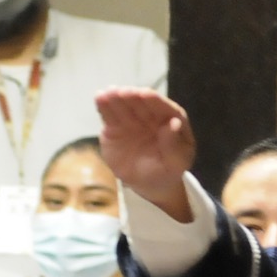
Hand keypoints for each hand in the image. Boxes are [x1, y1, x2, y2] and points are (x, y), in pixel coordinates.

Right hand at [95, 87, 197, 217]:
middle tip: (124, 92)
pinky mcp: (115, 126)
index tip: (146, 94)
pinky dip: (104, 106)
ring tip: (109, 93)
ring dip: (116, 97)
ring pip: (124, 105)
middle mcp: (151, 116)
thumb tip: (175, 122)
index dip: (155, 101)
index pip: (164, 108)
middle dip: (133, 97)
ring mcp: (132, 119)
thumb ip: (174, 144)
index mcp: (172, 121)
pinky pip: (109, 115)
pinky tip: (100, 97)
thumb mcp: (176, 163)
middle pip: (142, 103)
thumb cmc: (167, 171)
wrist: (146, 183)